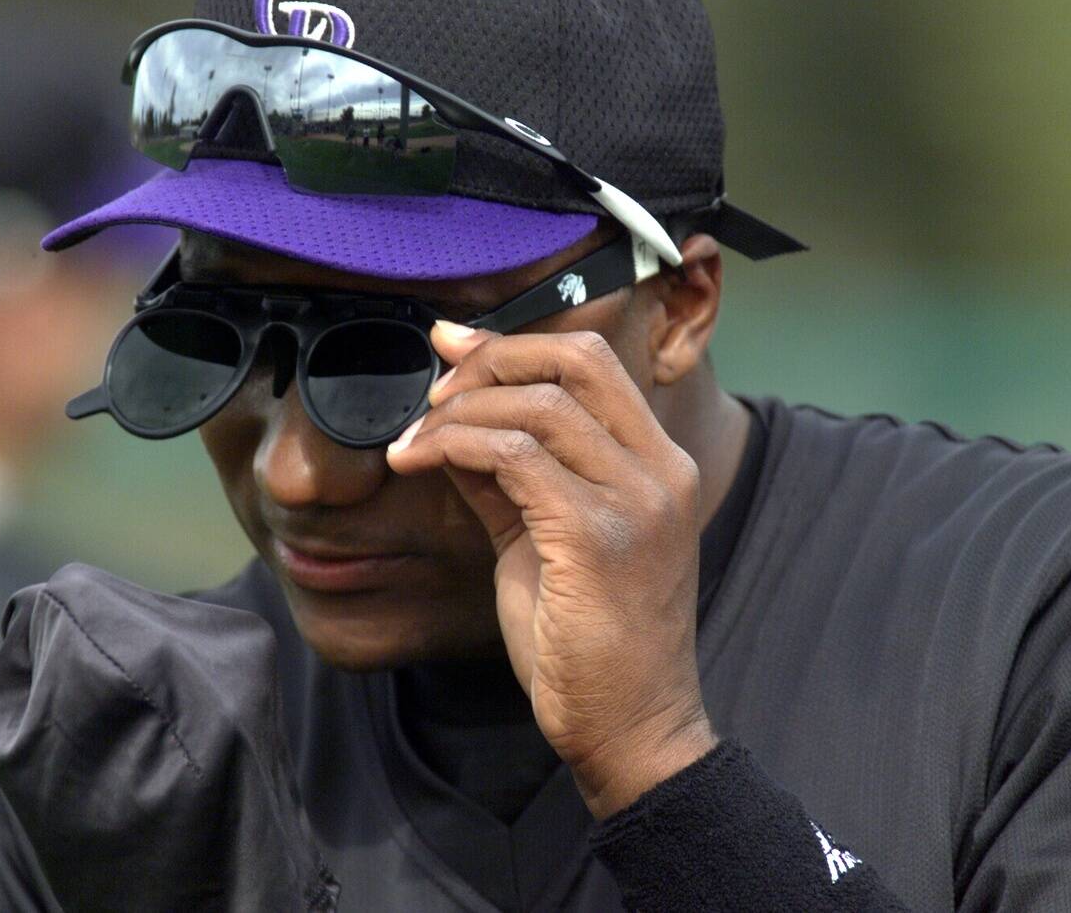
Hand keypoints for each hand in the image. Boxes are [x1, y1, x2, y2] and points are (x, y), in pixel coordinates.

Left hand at [386, 320, 717, 817]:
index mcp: (659, 464)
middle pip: (573, 361)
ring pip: (535, 407)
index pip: (592, 362)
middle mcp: (659, 471)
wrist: (630, 726)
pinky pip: (512, 457)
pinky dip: (453, 447)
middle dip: (490, 360)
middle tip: (434, 390)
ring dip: (457, 412)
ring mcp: (635, 501)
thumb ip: (510, 477)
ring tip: (411, 442)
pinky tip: (415, 462)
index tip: (453, 347)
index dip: (514, 344)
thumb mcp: (547, 539)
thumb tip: (453, 421)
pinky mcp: (596, 537)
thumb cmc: (591, 640)